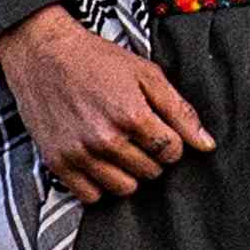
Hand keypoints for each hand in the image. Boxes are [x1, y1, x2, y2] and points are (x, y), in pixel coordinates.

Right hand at [0, 8, 211, 202]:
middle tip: (134, 134)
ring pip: (124, 188)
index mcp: (132, 115)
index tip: (157, 129)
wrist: (42, 53)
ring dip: (127, 172)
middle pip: (151, 172)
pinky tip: (97, 161)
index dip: (170, 141)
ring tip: (118, 148)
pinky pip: (91, 196)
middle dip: (150, 155)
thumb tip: (206, 145)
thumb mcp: (146, 74)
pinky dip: (98, 183)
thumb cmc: (97, 60)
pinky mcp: (58, 163)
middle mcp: (106, 139)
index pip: (172, 152)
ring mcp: (80, 154)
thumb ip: (179, 110)